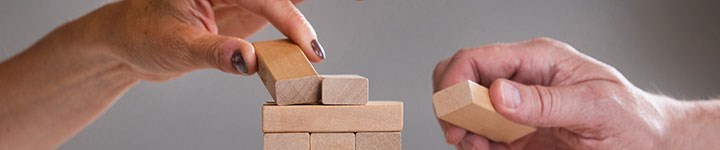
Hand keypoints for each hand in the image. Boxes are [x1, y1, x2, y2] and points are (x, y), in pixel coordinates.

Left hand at [85, 0, 323, 80]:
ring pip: (279, 3)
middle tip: (317, 51)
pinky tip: (305, 35)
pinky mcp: (242, 11)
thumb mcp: (176, 46)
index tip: (308, 47)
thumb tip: (249, 62)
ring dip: (297, 22)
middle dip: (298, 20)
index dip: (289, 20)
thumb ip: (215, 53)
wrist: (126, 43)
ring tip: (316, 46)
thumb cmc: (140, 34)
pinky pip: (274, 12)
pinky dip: (292, 22)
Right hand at [432, 37, 675, 148]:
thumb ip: (546, 101)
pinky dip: (475, 144)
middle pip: (462, 78)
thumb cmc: (632, 118)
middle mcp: (522, 78)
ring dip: (462, 128)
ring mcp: (517, 105)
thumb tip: (499, 93)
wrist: (650, 143)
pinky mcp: (518, 130)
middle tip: (459, 132)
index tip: (452, 112)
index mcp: (539, 59)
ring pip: (466, 107)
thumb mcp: (596, 108)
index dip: (454, 81)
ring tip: (476, 147)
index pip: (477, 59)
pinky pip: (482, 134)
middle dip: (450, 104)